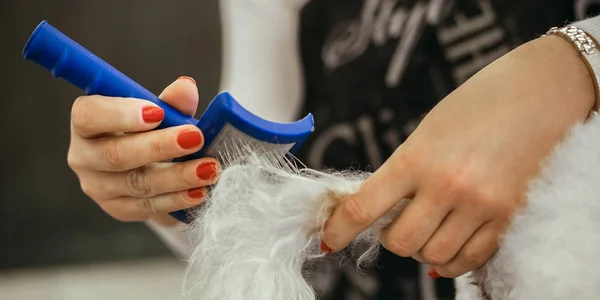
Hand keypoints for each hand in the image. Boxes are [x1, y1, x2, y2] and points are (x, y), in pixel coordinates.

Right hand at [67, 77, 219, 225]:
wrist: (155, 168)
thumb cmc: (153, 131)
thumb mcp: (162, 112)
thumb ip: (172, 101)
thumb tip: (186, 87)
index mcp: (87, 123)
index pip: (89, 115)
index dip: (121, 114)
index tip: (157, 113)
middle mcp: (84, 156)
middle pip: (116, 154)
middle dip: (159, 146)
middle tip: (195, 138)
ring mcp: (99, 187)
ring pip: (137, 183)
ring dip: (178, 176)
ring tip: (208, 168)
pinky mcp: (118, 209)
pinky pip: (149, 207)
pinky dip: (178, 199)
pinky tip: (200, 192)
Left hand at [321, 36, 595, 276]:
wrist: (540, 92)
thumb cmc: (477, 104)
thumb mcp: (427, 132)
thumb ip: (402, 172)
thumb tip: (378, 209)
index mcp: (417, 158)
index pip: (364, 207)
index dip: (339, 229)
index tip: (328, 239)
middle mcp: (447, 186)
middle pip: (400, 242)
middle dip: (390, 238)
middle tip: (396, 222)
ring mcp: (480, 206)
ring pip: (433, 256)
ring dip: (422, 249)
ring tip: (429, 226)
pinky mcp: (508, 218)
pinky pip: (469, 260)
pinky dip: (451, 259)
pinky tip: (450, 241)